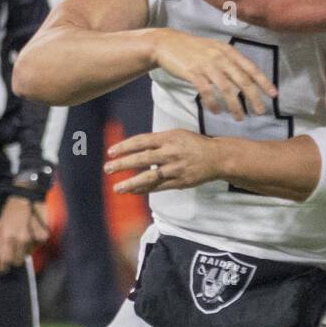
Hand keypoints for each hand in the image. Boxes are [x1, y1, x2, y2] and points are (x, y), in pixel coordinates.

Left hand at [0, 196, 49, 273]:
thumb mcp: (0, 225)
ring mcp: (33, 238)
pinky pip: (37, 246)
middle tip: (14, 252)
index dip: (4, 267)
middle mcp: (21, 239)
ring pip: (28, 253)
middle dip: (15, 259)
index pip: (5, 259)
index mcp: (7, 236)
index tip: (3, 270)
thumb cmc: (11, 211)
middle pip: (18, 261)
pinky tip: (32, 232)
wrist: (28, 197)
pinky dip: (34, 242)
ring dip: (25, 249)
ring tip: (24, 237)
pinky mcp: (43, 236)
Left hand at [105, 129, 222, 194]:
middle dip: (123, 164)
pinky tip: (133, 191)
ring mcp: (176, 169)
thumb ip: (157, 141)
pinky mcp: (180, 182)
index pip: (142, 141)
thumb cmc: (194, 144)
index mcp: (169, 138)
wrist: (217, 158)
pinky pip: (159, 187)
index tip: (111, 152)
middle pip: (143, 159)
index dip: (125, 146)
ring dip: (131, 183)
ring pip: (150, 177)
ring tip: (117, 188)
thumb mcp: (177, 135)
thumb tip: (135, 149)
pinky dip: (144, 190)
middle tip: (108, 168)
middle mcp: (172, 153)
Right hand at [151, 29, 276, 120]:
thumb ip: (230, 61)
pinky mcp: (193, 73)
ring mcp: (207, 65)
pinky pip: (207, 91)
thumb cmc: (193, 49)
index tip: (273, 94)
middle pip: (242, 80)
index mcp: (228, 51)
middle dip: (253, 98)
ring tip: (239, 117)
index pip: (251, 68)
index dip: (263, 82)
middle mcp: (220, 57)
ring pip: (227, 89)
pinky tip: (216, 111)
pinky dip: (213, 103)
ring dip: (235, 106)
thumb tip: (246, 78)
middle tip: (260, 112)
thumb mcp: (215, 49)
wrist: (166, 43)